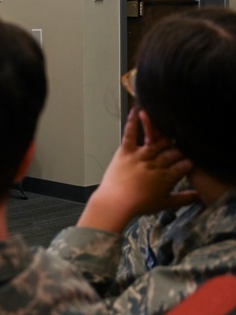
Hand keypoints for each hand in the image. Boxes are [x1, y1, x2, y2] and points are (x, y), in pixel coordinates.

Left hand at [78, 108, 195, 233]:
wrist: (115, 203)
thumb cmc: (139, 205)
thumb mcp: (164, 204)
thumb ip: (183, 198)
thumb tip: (199, 196)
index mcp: (165, 177)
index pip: (182, 166)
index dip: (188, 163)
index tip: (192, 160)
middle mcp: (155, 164)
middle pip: (171, 153)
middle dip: (179, 149)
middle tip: (182, 145)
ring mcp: (140, 156)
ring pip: (156, 142)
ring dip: (163, 132)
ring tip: (169, 123)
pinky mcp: (125, 151)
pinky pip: (130, 134)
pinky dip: (133, 122)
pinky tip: (138, 110)